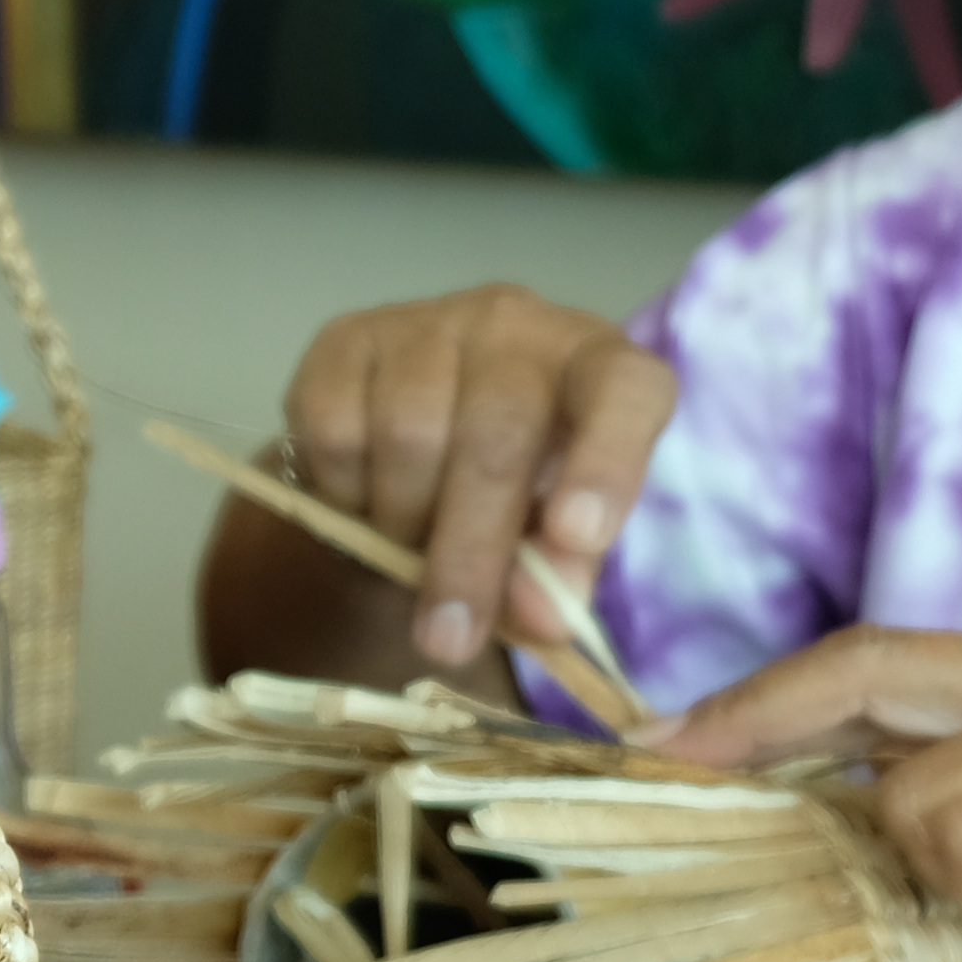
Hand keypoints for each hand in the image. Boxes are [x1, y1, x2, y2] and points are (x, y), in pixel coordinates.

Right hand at [281, 285, 674, 670]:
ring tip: (408, 552)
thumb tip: (540, 620)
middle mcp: (516, 324)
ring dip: (402, 524)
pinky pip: (335, 430)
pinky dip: (345, 494)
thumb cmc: (511, 488)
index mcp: (597, 363)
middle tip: (452, 639)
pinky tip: (363, 505)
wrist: (417, 435)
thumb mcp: (551, 532)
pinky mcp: (345, 339)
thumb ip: (556, 571)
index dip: (606, 463)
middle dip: (471, 550)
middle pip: (497, 434)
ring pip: (407, 433)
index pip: (625, 392)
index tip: (577, 538)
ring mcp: (426, 323)